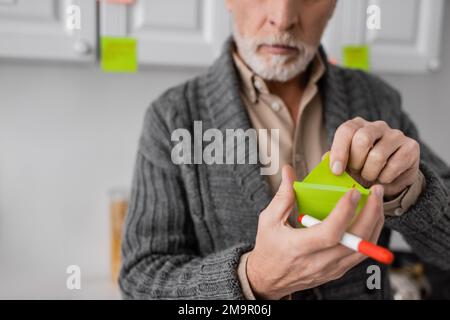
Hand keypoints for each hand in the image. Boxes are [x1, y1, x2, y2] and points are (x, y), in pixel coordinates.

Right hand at [246, 165, 384, 299]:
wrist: (269, 279)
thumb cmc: (268, 248)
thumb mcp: (269, 220)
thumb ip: (283, 196)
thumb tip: (289, 172)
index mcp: (299, 247)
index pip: (330, 232)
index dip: (345, 211)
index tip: (353, 192)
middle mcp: (318, 261)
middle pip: (355, 241)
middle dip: (371, 213)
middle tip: (376, 191)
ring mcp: (331, 269)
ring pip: (364, 248)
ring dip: (375, 223)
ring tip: (377, 202)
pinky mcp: (338, 271)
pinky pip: (361, 254)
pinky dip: (370, 234)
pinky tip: (370, 218)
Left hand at [329, 117, 419, 196]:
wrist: (390, 178)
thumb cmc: (362, 169)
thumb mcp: (345, 165)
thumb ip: (334, 161)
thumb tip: (325, 159)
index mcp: (357, 126)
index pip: (346, 130)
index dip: (339, 151)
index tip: (336, 171)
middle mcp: (377, 126)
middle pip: (362, 139)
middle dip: (356, 162)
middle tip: (356, 173)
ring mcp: (395, 135)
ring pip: (378, 156)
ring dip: (370, 174)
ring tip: (370, 177)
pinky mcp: (411, 147)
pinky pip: (393, 166)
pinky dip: (385, 179)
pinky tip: (383, 179)